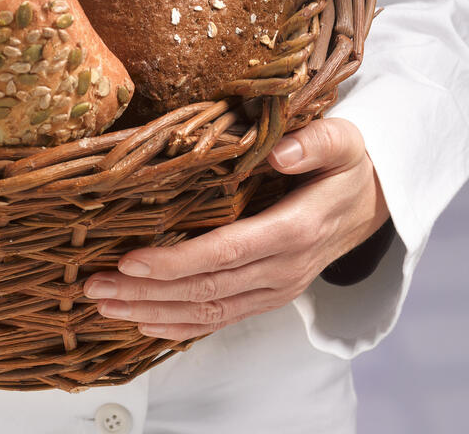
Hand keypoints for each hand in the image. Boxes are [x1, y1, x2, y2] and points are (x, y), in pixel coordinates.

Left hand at [84, 117, 388, 339]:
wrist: (373, 204)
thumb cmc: (347, 166)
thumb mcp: (344, 141)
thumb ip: (316, 143)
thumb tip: (281, 151)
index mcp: (297, 228)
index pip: (228, 251)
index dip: (178, 261)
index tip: (131, 260)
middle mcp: (284, 268)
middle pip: (207, 289)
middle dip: (146, 291)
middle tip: (94, 286)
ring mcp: (276, 289)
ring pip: (208, 311)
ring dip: (152, 311)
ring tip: (104, 305)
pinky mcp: (268, 297)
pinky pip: (220, 319)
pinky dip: (178, 325)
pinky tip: (142, 322)